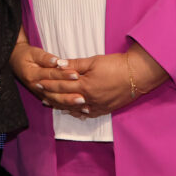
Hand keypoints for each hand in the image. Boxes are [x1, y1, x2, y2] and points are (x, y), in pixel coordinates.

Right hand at [9, 38, 81, 110]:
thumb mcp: (33, 52)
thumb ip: (45, 57)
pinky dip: (67, 107)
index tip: (76, 74)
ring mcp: (39, 93)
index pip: (50, 75)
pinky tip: (78, 110)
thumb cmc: (26, 55)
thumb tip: (56, 61)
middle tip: (83, 97)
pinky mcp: (43, 96)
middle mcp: (35, 87)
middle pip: (54, 94)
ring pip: (56, 102)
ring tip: (83, 106)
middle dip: (69, 96)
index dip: (63, 75)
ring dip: (69, 105)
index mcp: (32, 74)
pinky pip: (56, 104)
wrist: (15, 61)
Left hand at [41, 46, 168, 118]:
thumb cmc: (115, 65)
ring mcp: (98, 106)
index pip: (62, 85)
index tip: (37, 82)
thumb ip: (74, 64)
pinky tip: (72, 111)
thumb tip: (58, 64)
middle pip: (65, 98)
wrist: (138, 75)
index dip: (48, 84)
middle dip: (51, 95)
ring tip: (50, 103)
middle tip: (39, 93)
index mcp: (85, 86)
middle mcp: (90, 99)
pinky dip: (78, 112)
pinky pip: (88, 113)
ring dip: (62, 105)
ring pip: (75, 108)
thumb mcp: (93, 61)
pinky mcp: (106, 109)